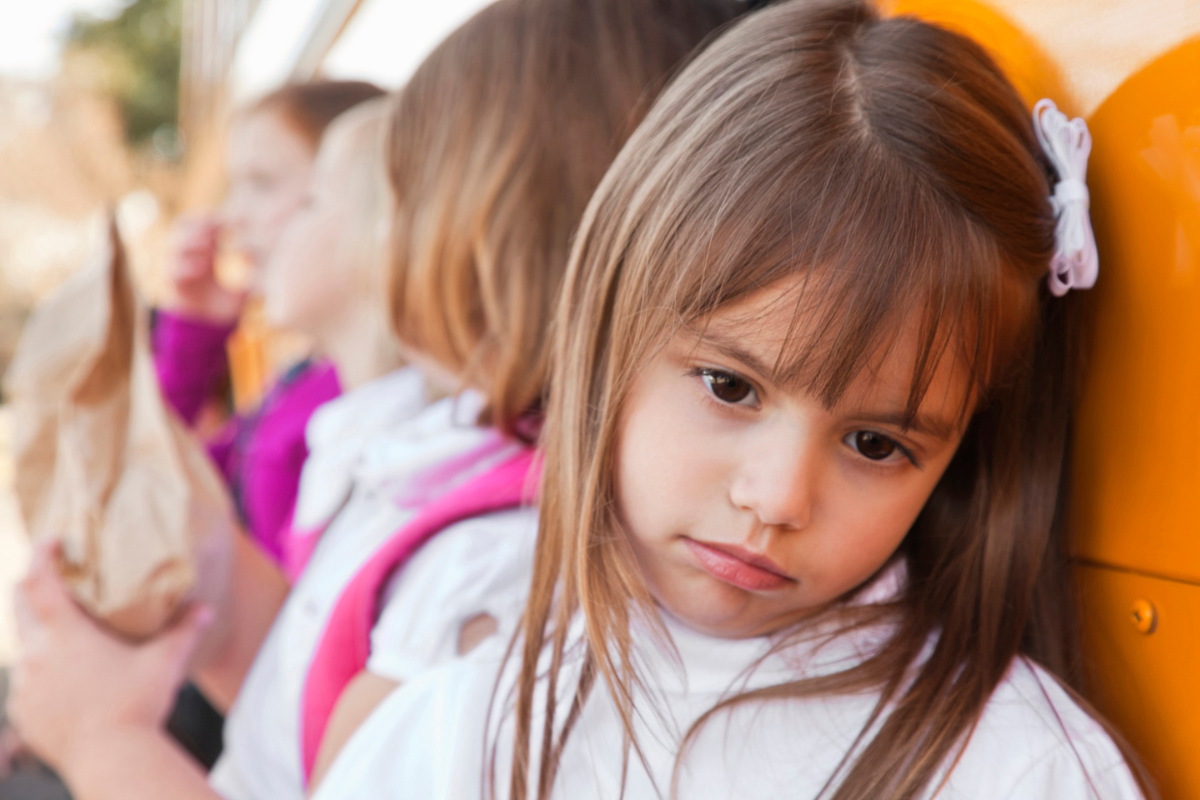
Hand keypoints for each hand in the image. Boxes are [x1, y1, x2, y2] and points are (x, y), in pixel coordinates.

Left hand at [7, 542, 212, 774]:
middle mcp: (36, 654)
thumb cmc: (138, 704)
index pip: (40, 580)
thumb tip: (206, 608)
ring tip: (63, 634)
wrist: (111, 759)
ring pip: (23, 645)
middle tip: (54, 577)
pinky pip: (25, 682)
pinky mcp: (24, 713)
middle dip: (32, 586)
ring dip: (37, 632)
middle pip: (19, 606)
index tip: (52, 540)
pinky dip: (39, 671)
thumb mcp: (166, 661)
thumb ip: (185, 629)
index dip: (42, 554)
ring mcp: (26, 685)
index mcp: (65, 633)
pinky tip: (62, 679)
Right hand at [166, 214, 243, 322]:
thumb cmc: (224, 306)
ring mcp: (180, 270)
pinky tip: (203, 268)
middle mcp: (189, 257)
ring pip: (174, 247)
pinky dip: (185, 267)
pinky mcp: (174, 287)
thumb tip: (276, 276)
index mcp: (204, 252)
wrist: (207, 329)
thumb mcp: (243, 291)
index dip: (208, 219)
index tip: (227, 219)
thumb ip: (253, 282)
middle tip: (215, 228)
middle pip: (182, 228)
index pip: (199, 225)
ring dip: (191, 243)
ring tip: (210, 247)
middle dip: (198, 225)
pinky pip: (172, 272)